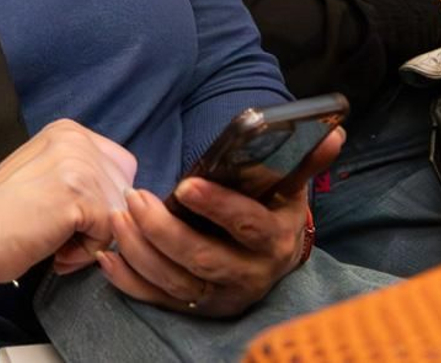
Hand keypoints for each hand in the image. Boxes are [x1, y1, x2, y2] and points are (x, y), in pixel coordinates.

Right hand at [0, 120, 136, 283]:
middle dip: (100, 222)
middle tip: (61, 236)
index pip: (121, 168)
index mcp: (69, 131)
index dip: (104, 201)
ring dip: (92, 240)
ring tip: (57, 244)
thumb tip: (120, 198)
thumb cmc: (0, 216)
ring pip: (120, 214)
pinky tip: (56, 251)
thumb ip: (80, 174)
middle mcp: (77, 139)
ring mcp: (79, 164)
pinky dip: (85, 252)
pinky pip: (109, 233)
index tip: (70, 218)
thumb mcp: (44, 173)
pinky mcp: (79, 194)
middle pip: (125, 191)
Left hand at [95, 128, 340, 316]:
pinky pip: (158, 300)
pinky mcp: (195, 309)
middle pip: (204, 260)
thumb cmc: (273, 213)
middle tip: (135, 199)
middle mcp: (248, 275)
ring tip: (119, 218)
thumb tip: (332, 131)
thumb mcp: (290, 189)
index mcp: (273, 241)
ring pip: (177, 283)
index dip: (217, 206)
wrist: (272, 259)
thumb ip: (304, 160)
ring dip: (142, 252)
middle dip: (165, 231)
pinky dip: (130, 282)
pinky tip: (108, 257)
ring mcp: (220, 297)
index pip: (246, 226)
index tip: (185, 184)